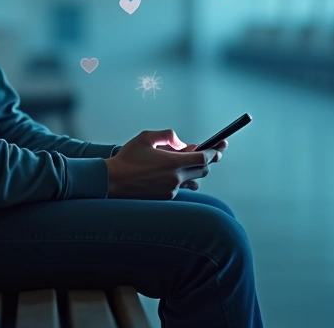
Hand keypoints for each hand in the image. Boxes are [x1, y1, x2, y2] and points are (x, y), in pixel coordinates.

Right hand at [104, 130, 220, 199]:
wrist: (112, 182)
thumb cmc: (127, 159)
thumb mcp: (146, 138)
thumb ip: (167, 136)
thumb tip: (181, 143)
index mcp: (173, 163)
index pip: (204, 159)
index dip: (214, 152)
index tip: (221, 146)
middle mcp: (175, 178)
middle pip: (202, 170)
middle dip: (206, 160)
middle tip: (208, 152)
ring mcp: (171, 190)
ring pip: (193, 180)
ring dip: (194, 171)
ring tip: (186, 163)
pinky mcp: (166, 198)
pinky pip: (181, 187)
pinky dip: (181, 179)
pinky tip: (172, 173)